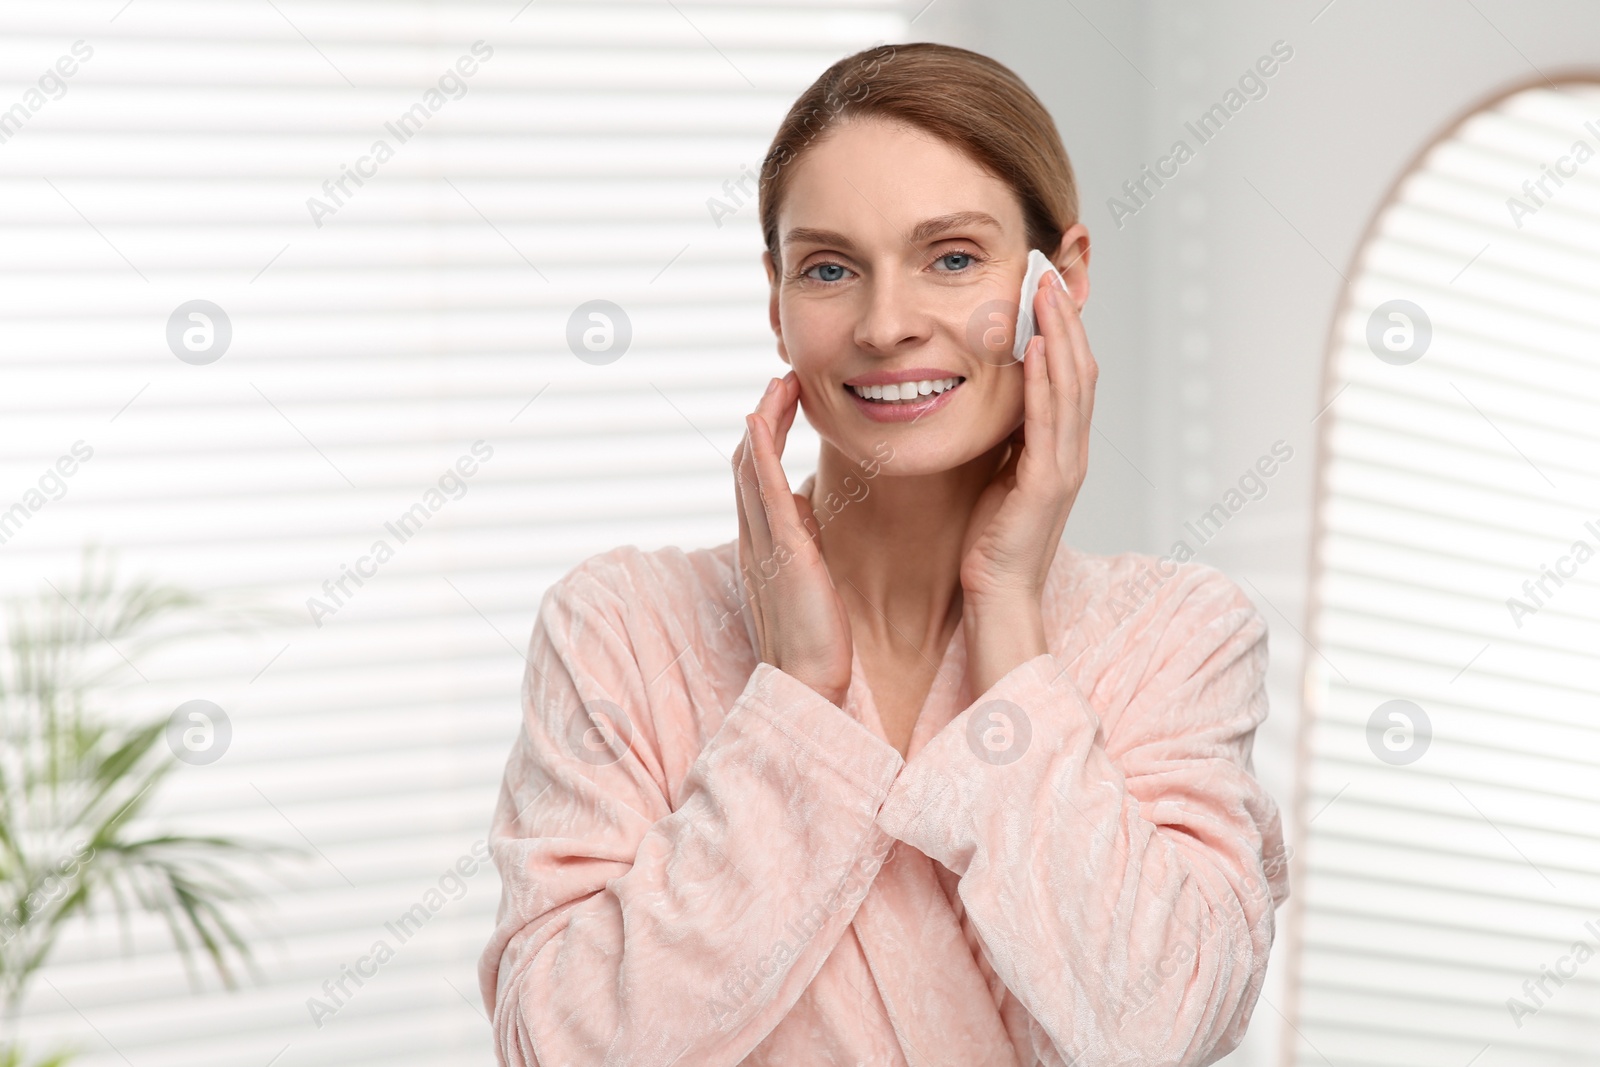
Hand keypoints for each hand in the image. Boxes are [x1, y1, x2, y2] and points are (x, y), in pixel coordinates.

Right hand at [733, 371, 852, 705]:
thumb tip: (807, 500)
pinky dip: (760, 450)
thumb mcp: (809, 574)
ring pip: (751, 468)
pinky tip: (762, 418)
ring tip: (781, 384)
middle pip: (748, 462)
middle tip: (783, 379)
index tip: (785, 402)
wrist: (807, 684)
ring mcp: (762, 543)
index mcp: (761, 543)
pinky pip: (763, 491)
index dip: (766, 435)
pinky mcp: (781, 552)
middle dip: (764, 417)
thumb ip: (802, 536)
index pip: (756, 476)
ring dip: (764, 420)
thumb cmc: (815, 639)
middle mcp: (753, 538)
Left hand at [958, 272, 1096, 689]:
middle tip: (1050, 269)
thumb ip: (1002, 438)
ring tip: (1045, 291)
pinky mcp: (1047, 486)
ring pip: (1072, 386)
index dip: (1061, 328)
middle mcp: (1070, 452)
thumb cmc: (988, 543)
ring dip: (1060, 334)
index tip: (1043, 285)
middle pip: (1079, 368)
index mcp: (1059, 448)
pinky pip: (1050, 422)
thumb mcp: (995, 475)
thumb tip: (986, 396)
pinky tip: (1036, 347)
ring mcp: (1064, 468)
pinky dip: (1045, 381)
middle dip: (1065, 317)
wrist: (995, 599)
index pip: (1068, 374)